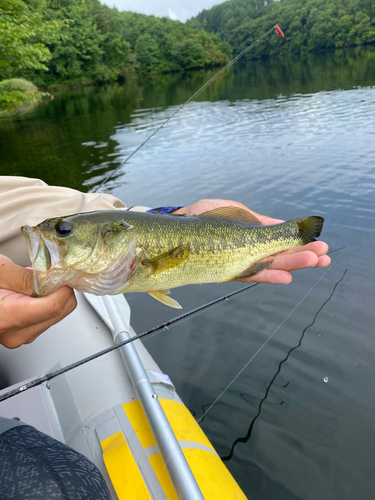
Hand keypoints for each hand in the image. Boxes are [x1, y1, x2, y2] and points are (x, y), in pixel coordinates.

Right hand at [0, 255, 76, 348]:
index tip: (60, 272)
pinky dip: (45, 300)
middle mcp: (18, 333)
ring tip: (28, 283)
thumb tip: (55, 277)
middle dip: (58, 288)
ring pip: (59, 312)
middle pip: (62, 309)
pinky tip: (28, 291)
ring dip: (51, 294)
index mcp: (10, 317)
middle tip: (41, 274)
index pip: (56, 305)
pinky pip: (48, 315)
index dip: (63, 285)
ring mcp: (21, 335)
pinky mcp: (24, 333)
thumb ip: (28, 276)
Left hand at [173, 199, 330, 283]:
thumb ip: (256, 219)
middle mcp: (247, 251)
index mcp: (250, 236)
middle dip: (303, 256)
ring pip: (269, 267)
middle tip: (325, 256)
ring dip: (292, 266)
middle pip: (279, 256)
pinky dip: (267, 277)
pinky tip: (286, 278)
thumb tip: (279, 224)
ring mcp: (237, 262)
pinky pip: (248, 275)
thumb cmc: (202, 217)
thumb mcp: (234, 212)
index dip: (299, 244)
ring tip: (315, 263)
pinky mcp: (224, 272)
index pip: (279, 243)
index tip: (320, 244)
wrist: (173, 229)